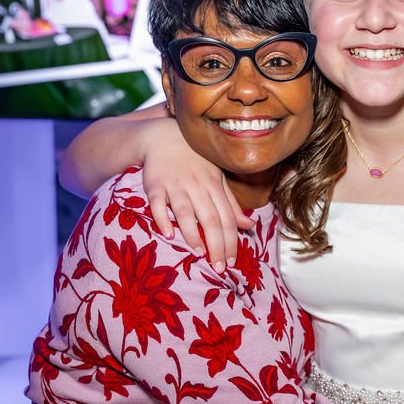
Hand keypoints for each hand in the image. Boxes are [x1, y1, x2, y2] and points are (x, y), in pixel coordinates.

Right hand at [140, 117, 252, 270]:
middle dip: (217, 245)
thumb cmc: (195, 162)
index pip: (227, 218)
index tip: (233, 261)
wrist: (164, 136)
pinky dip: (162, 218)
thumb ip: (230, 203)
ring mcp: (175, 185)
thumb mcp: (217, 179)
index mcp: (214, 186)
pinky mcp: (154, 184)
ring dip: (192, 234)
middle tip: (220, 267)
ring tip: (199, 254)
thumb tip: (249, 225)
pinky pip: (158, 203)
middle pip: (211, 219)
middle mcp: (197, 186)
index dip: (232, 240)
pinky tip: (168, 234)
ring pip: (186, 212)